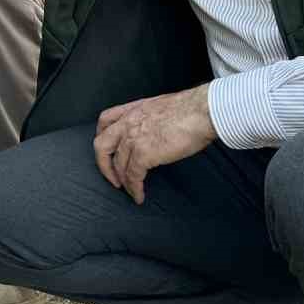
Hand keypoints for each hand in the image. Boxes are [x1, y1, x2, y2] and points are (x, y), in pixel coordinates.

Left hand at [92, 84, 216, 203]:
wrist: (201, 112)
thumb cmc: (191, 109)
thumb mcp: (161, 107)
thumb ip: (150, 118)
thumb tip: (154, 130)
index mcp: (132, 109)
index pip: (105, 120)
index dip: (102, 136)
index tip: (107, 149)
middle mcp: (128, 122)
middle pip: (101, 145)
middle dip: (104, 164)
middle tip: (113, 177)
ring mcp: (133, 138)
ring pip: (117, 165)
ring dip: (122, 181)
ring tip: (130, 191)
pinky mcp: (143, 153)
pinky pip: (133, 176)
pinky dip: (134, 189)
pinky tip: (139, 196)